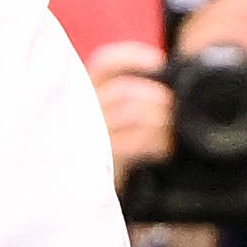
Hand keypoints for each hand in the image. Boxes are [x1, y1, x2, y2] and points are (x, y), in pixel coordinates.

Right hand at [91, 38, 172, 176]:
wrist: (75, 189)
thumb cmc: (97, 147)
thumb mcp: (98, 115)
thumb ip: (118, 98)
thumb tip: (163, 83)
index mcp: (81, 92)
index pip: (104, 63)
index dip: (132, 57)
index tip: (159, 60)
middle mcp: (82, 108)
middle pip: (126, 90)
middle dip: (157, 96)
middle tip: (171, 107)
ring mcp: (91, 133)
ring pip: (134, 112)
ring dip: (161, 120)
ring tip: (169, 129)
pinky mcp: (103, 157)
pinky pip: (139, 142)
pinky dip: (158, 142)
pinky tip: (163, 147)